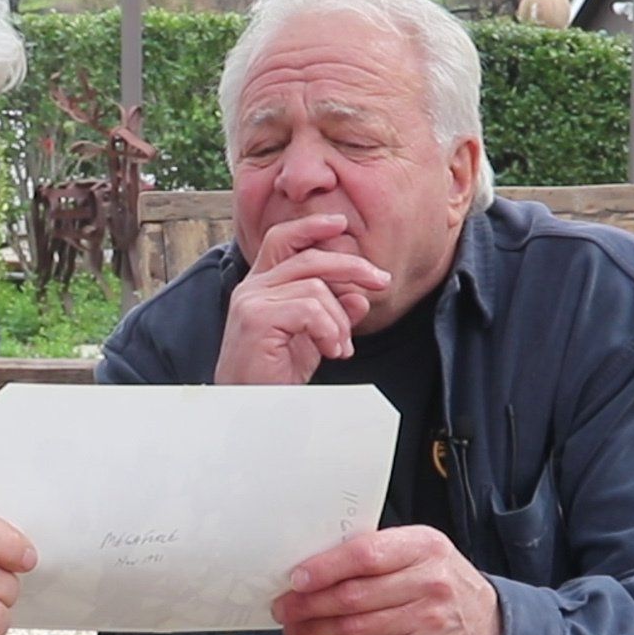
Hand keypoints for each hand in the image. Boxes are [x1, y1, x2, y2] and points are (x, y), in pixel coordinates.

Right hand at [215, 214, 390, 384]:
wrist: (253, 409)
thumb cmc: (276, 377)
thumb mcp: (313, 340)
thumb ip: (332, 314)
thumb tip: (360, 296)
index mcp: (260, 286)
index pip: (282, 240)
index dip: (311, 227)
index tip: (341, 225)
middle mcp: (251, 288)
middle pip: (309, 257)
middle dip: (352, 266)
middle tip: (382, 282)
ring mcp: (251, 301)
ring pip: (316, 287)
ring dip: (340, 320)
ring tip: (341, 348)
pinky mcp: (256, 318)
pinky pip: (310, 309)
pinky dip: (330, 331)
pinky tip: (332, 352)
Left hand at [271, 526, 500, 634]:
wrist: (485, 623)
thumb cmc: (437, 578)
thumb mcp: (418, 549)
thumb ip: (375, 552)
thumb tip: (312, 565)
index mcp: (422, 547)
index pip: (366, 555)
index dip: (326, 568)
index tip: (296, 578)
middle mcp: (428, 583)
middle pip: (354, 597)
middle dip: (309, 605)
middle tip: (283, 608)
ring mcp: (425, 622)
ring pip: (355, 630)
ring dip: (314, 633)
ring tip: (292, 630)